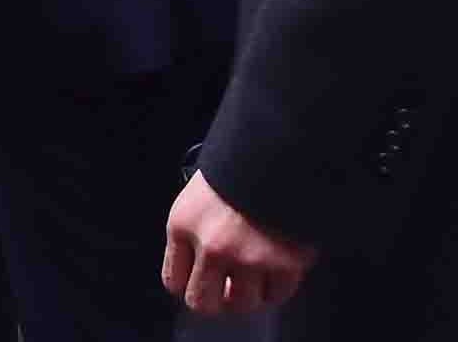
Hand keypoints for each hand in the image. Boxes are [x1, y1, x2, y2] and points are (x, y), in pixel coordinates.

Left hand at [164, 174, 315, 315]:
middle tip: (228, 291)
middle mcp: (211, 247)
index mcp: (182, 225)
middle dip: (215, 300)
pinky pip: (278, 295)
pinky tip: (278, 270)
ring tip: (256, 278)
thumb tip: (198, 267)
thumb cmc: (238, 167)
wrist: (281, 153)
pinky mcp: (284, 264)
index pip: (172, 280)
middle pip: (202, 302)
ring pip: (242, 304)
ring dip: (249, 294)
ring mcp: (248, 258)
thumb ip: (193, 232)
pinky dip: (278, 288)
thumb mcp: (198, 195)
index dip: (188, 285)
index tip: (199, 284)